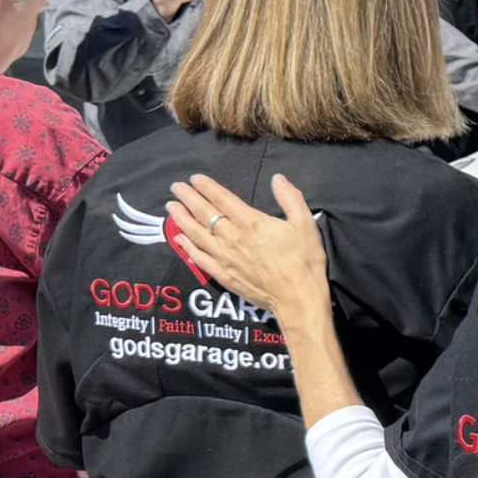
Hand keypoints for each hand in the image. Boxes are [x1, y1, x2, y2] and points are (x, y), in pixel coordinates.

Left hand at [166, 173, 331, 335]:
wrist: (297, 298)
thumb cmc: (304, 261)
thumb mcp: (306, 224)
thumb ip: (291, 199)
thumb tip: (277, 179)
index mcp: (251, 222)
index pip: (223, 199)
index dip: (208, 187)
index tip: (195, 179)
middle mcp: (233, 238)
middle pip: (205, 214)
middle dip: (189, 198)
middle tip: (176, 187)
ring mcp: (225, 258)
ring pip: (197, 235)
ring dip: (182, 219)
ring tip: (171, 208)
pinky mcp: (224, 276)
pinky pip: (200, 259)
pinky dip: (187, 248)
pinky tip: (179, 240)